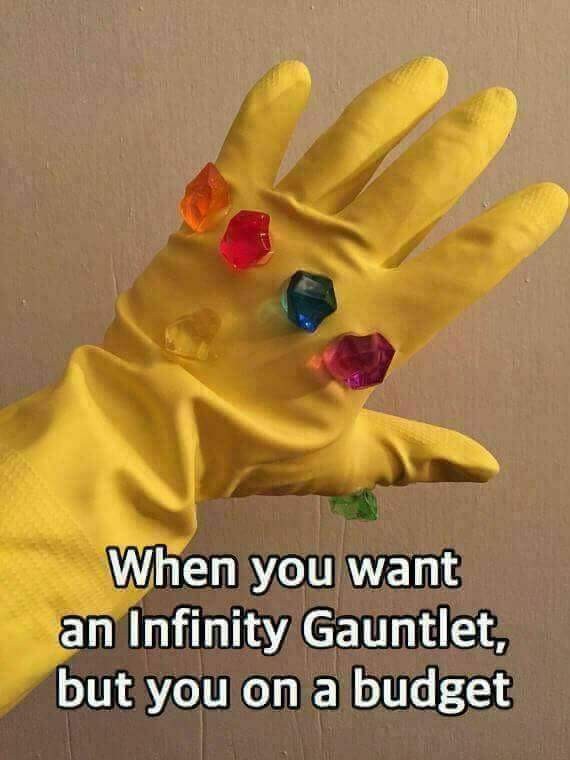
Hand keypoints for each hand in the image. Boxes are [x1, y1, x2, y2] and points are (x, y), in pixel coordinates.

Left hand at [104, 58, 566, 499]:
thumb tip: (490, 469)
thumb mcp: (345, 461)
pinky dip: (269, 108)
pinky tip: (294, 72)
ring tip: (431, 71)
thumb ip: (418, 455)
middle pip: (418, 185)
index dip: (515, 228)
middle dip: (466, 139)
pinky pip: (248, 145)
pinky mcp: (223, 213)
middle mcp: (339, 265)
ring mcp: (280, 230)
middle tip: (499, 103)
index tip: (549, 194)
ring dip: (395, 103)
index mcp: (378, 327)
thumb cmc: (253, 448)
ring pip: (350, 149)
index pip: (467, 266)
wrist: (156, 423)